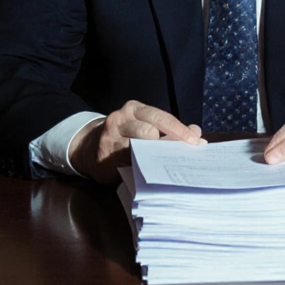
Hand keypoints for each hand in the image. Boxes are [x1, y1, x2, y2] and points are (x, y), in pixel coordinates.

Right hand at [68, 100, 204, 183]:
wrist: (88, 146)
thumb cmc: (124, 135)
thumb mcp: (144, 124)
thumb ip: (168, 128)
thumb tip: (196, 133)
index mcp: (134, 109)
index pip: (160, 117)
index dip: (179, 129)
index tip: (195, 141)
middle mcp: (121, 119)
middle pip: (149, 131)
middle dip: (169, 144)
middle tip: (186, 155)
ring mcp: (110, 138)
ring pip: (138, 148)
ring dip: (155, 158)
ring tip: (171, 166)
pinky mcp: (104, 157)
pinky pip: (128, 164)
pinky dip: (143, 170)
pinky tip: (154, 175)